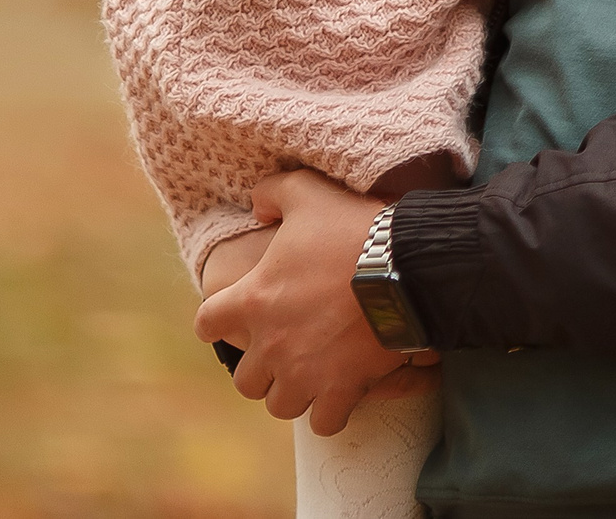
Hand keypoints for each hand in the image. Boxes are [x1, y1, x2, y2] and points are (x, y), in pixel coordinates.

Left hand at [194, 168, 429, 434]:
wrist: (408, 265)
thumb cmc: (355, 228)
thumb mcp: (308, 192)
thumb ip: (273, 192)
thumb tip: (257, 206)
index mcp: (254, 300)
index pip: (207, 325)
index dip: (217, 322)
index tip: (232, 320)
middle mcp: (271, 344)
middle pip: (246, 379)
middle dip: (262, 368)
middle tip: (284, 350)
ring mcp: (306, 372)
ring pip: (280, 405)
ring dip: (293, 392)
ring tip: (311, 376)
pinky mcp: (343, 389)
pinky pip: (323, 423)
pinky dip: (330, 413)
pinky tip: (340, 394)